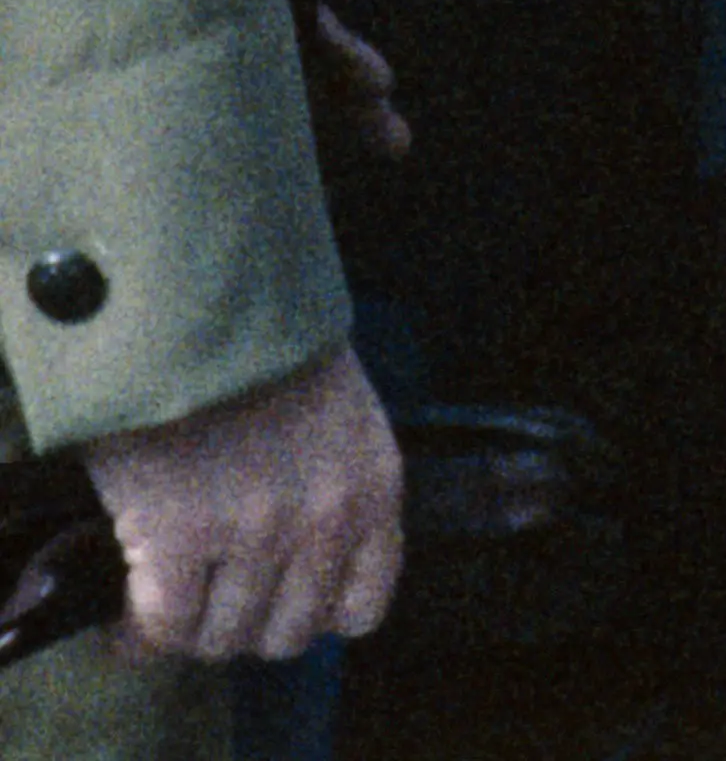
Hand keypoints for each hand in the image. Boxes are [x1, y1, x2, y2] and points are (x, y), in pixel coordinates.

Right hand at [81, 343, 400, 661]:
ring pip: (223, 637)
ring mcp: (255, 531)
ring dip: (192, 627)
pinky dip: (142, 630)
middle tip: (214, 598)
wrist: (198, 309)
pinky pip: (166, 626)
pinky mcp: (181, 537)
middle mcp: (325, 518)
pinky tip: (129, 610)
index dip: (314, 613)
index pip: (363, 605)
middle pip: (287, 633)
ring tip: (171, 595)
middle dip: (247, 624)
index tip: (280, 601)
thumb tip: (298, 571)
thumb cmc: (265, 355)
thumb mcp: (341, 417)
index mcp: (374, 486)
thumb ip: (334, 491)